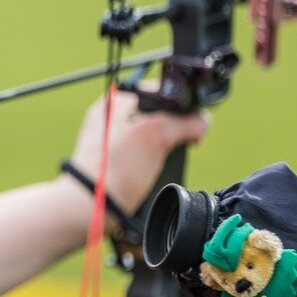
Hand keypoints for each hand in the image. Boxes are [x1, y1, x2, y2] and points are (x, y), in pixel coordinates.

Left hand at [67, 88, 210, 216]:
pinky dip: (154, 161)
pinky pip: (143, 154)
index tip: (194, 124)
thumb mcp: (156, 136)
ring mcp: (111, 140)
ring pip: (152, 136)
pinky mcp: (114, 161)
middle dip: (176, 129)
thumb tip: (202, 121)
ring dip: (166, 147)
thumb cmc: (114, 168)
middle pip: (158, 115)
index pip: (159, 92)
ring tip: (164, 160)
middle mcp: (111, 117)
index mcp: (116, 102)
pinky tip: (153, 171)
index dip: (183, 106)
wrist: (93, 204)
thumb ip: (182, 123)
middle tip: (186, 144)